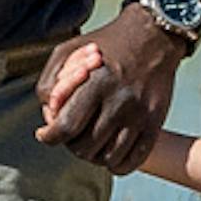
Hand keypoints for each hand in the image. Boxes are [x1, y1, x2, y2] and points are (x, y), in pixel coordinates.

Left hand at [36, 5, 184, 173]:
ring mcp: (139, 116)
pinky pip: (133, 160)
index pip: (66, 127)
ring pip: (107, 158)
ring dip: (93, 155)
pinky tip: (109, 152)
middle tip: (72, 133)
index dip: (49, 137)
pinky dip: (117, 164)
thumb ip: (50, 84)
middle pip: (84, 148)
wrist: (153, 36)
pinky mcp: (155, 124)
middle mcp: (119, 102)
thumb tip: (48, 119)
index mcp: (95, 83)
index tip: (45, 134)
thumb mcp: (67, 50)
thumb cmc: (104, 45)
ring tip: (90, 141)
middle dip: (71, 144)